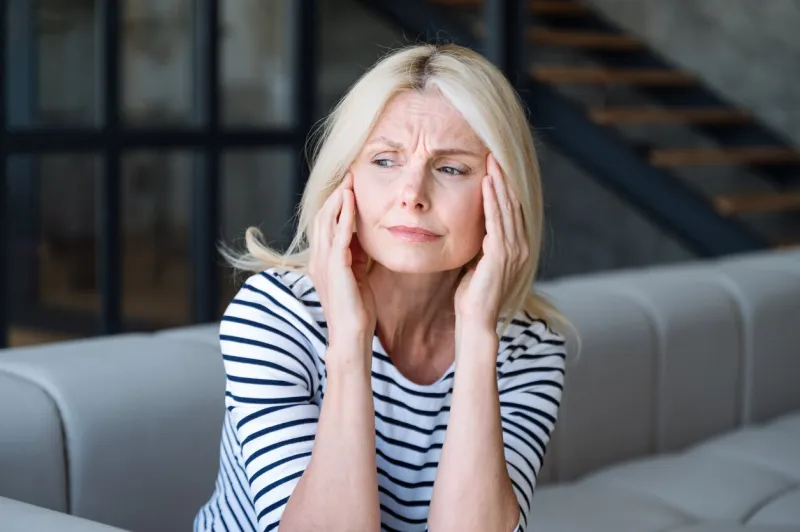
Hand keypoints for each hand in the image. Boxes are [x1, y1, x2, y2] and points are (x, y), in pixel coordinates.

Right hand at [308, 173, 376, 347]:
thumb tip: (364, 238)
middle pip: (323, 217)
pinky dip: (345, 215)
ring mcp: (324, 262)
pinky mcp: (335, 267)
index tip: (349, 187)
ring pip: (328, 221)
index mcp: (323, 261)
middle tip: (349, 176)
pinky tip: (352, 200)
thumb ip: (357, 256)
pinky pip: (339, 234)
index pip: (325, 225)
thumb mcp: (357, 275)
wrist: (352, 334)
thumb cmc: (357, 309)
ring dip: (339, 199)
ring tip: (350, 181)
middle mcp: (318, 259)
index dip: (335, 204)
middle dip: (336, 195)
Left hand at [455, 154, 528, 331]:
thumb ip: (482, 243)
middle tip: (494, 153)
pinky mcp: (501, 254)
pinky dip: (492, 200)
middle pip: (513, 203)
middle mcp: (521, 246)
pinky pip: (497, 221)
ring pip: (507, 208)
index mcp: (517, 247)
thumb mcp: (479, 261)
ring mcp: (514, 250)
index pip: (512, 209)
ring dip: (499, 183)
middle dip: (503, 177)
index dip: (505, 186)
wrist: (476, 320)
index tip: (494, 165)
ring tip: (491, 161)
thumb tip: (475, 225)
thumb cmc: (473, 294)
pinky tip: (486, 184)